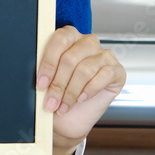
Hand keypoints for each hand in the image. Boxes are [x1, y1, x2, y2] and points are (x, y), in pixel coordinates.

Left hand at [36, 26, 124, 150]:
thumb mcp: (48, 82)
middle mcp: (87, 42)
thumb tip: (37, 75)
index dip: (48, 64)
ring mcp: (104, 55)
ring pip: (85, 69)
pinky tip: (81, 99)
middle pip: (71, 58)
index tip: (41, 84)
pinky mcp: (117, 70)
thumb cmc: (58, 96)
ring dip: (71, 92)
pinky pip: (104, 75)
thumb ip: (44, 72)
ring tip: (63, 106)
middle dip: (58, 84)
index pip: (58, 41)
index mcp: (69, 36)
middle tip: (50, 102)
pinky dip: (90, 89)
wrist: (72, 118)